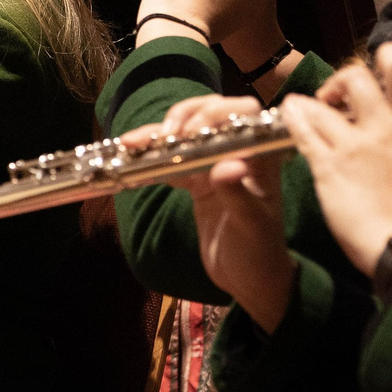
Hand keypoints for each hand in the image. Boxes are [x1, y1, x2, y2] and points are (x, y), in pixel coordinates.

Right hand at [121, 93, 295, 330]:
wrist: (250, 279)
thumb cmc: (259, 252)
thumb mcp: (251, 225)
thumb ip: (238, 193)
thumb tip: (226, 166)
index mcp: (260, 156)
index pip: (244, 113)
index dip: (217, 112)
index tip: (193, 131)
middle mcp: (238, 153)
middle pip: (210, 114)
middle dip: (183, 117)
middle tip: (164, 136)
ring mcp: (214, 165)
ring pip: (186, 133)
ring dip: (160, 134)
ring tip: (133, 142)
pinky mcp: (196, 181)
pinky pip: (171, 159)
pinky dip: (151, 156)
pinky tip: (131, 156)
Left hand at [280, 44, 391, 278]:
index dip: (388, 58)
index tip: (375, 71)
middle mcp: (382, 127)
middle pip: (355, 77)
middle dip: (341, 78)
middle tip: (333, 94)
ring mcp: (353, 145)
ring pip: (321, 105)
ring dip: (307, 102)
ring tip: (297, 104)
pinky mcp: (328, 166)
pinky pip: (305, 133)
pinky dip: (293, 119)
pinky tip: (288, 114)